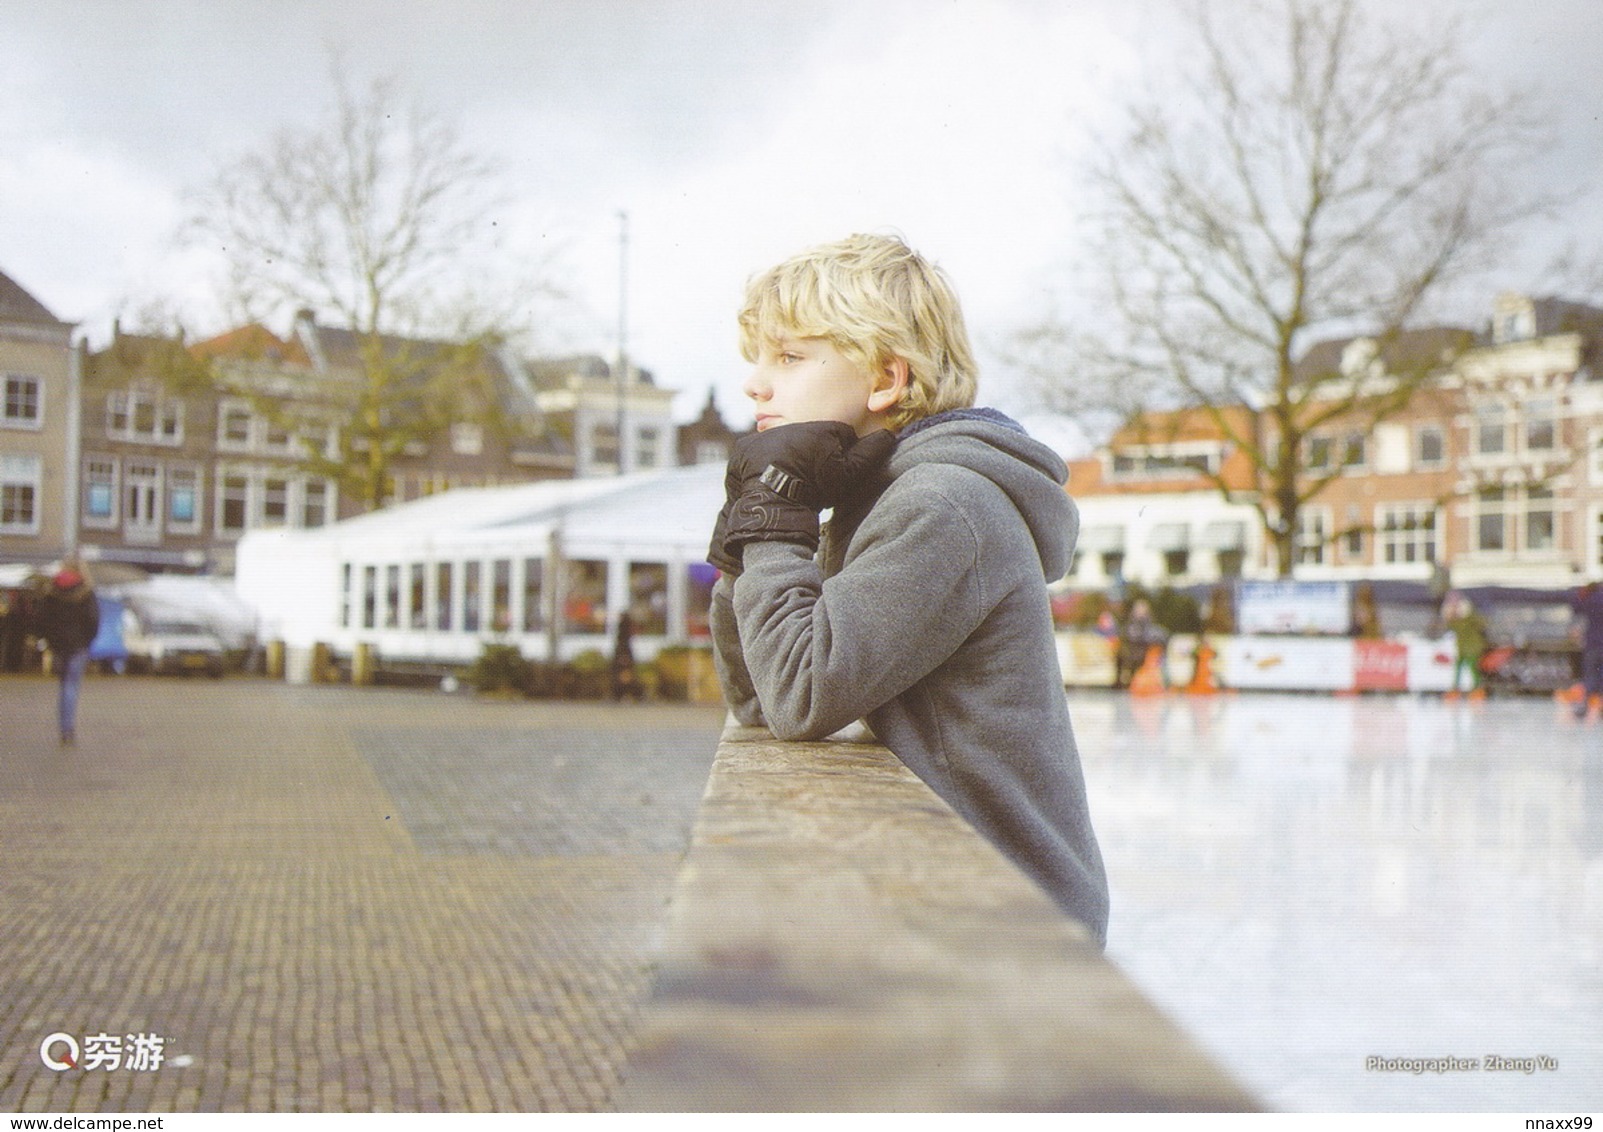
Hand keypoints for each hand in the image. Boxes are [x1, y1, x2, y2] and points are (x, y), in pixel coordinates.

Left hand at [707, 422, 896, 573]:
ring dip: (788, 459)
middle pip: (810, 439)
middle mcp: (792, 425)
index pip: (838, 436)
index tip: (834, 473)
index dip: (840, 455)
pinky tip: (769, 482)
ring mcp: (765, 436)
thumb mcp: (847, 474)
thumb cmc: (813, 489)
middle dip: (813, 456)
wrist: (773, 504)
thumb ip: (869, 453)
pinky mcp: (743, 449)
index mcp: (819, 429)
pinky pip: (756, 454)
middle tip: (811, 481)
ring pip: (784, 446)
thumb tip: (889, 434)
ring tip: (789, 483)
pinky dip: (762, 466)